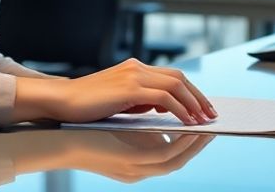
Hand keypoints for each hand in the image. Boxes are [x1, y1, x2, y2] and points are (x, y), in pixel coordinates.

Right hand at [13, 58, 217, 125]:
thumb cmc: (87, 105)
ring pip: (176, 85)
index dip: (192, 91)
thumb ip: (141, 99)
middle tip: (211, 114)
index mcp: (135, 69)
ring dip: (193, 103)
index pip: (173, 76)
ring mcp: (133, 75)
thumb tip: (164, 107)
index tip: (203, 107)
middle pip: (180, 78)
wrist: (62, 101)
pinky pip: (164, 98)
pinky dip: (179, 109)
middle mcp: (137, 67)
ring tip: (202, 120)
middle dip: (199, 97)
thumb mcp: (120, 100)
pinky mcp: (129, 88)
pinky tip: (186, 121)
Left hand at [61, 132, 214, 182]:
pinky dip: (181, 144)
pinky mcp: (130, 162)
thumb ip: (141, 117)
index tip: (206, 122)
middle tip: (214, 120)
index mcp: (134, 163)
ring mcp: (134, 168)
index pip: (172, 157)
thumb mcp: (119, 120)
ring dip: (196, 143)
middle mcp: (136, 170)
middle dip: (200, 141)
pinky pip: (164, 157)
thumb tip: (165, 103)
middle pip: (178, 160)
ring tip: (207, 122)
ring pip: (175, 161)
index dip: (192, 142)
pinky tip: (187, 124)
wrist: (60, 122)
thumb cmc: (86, 118)